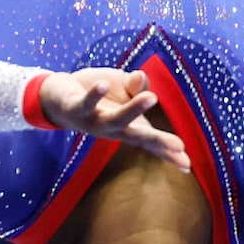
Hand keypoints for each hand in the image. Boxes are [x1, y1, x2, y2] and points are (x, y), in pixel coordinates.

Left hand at [33, 68, 190, 168]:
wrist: (56, 97)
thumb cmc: (97, 97)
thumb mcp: (122, 88)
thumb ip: (135, 86)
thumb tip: (141, 78)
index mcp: (127, 126)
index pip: (150, 141)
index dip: (167, 152)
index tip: (186, 165)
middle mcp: (111, 129)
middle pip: (138, 136)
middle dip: (158, 142)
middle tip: (179, 147)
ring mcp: (93, 121)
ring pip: (115, 119)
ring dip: (132, 110)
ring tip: (150, 98)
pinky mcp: (76, 109)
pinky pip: (86, 102)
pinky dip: (95, 94)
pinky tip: (104, 86)